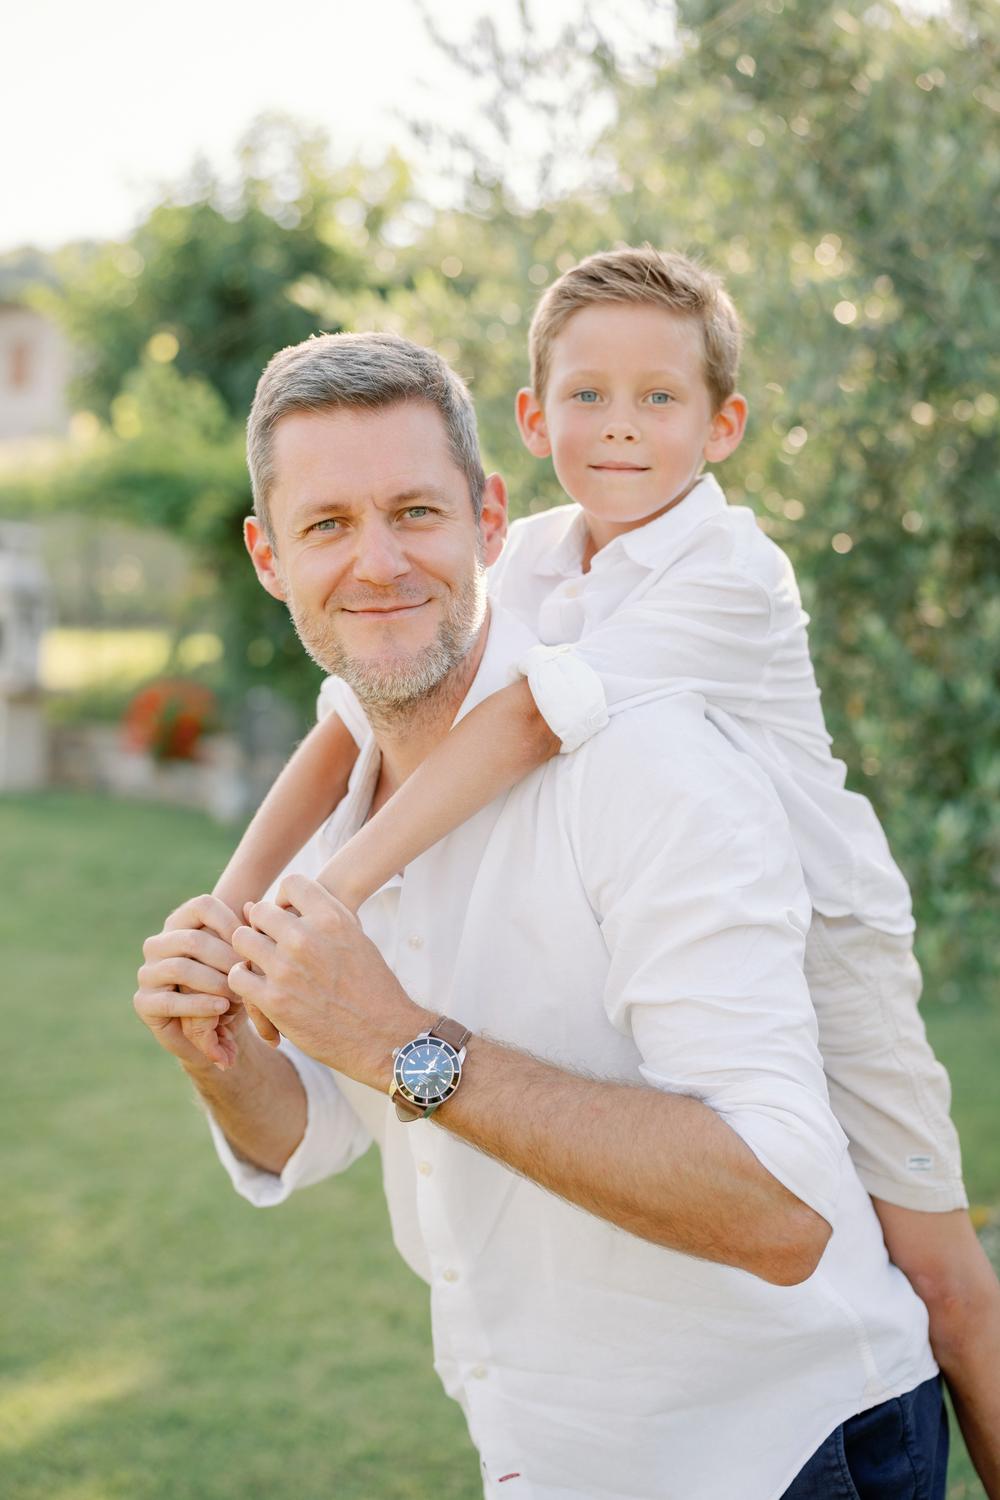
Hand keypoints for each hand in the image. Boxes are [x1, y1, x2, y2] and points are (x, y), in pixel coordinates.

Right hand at [134, 894, 243, 1069]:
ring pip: (180, 969)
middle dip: (226, 959)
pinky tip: (221, 1007)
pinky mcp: (143, 1002)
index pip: (202, 906)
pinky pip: (170, 1001)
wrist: (215, 1030)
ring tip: (238, 996)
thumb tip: (251, 906)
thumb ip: (243, 934)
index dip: (230, 922)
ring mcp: (147, 972)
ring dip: (215, 983)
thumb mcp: (239, 959)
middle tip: (249, 976)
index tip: (250, 944)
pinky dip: (200, 1004)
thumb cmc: (230, 985)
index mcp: (179, 923)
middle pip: (193, 940)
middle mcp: (157, 944)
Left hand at [228, 874, 427, 1087]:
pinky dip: (244, 982)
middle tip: (272, 946)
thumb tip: (277, 903)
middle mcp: (306, 938)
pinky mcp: (273, 1000)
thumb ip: (322, 916)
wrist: (382, 1035)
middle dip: (264, 927)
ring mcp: (286, 968)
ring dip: (249, 952)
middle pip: (260, 911)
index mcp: (331, 918)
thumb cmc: (371, 985)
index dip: (285, 899)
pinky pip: (237, 976)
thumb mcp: (356, 937)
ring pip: (241, 940)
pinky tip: (259, 988)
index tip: (289, 918)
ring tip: (263, 966)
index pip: (291, 883)